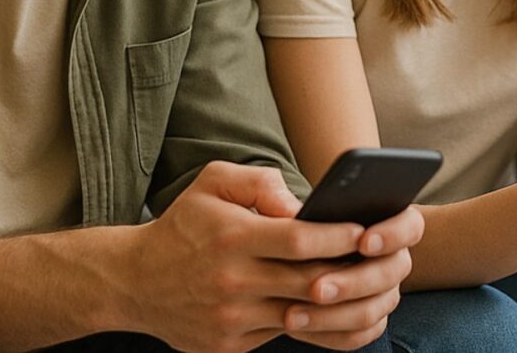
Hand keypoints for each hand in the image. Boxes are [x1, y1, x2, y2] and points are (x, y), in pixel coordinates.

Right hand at [122, 161, 418, 351]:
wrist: (134, 282)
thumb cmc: (184, 224)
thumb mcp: (212, 182)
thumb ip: (259, 180)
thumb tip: (298, 205)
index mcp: (232, 238)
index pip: (300, 241)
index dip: (339, 237)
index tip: (366, 230)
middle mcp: (232, 282)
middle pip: (310, 282)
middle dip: (353, 272)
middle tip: (383, 260)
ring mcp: (230, 319)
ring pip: (303, 316)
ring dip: (341, 304)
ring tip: (370, 286)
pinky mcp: (229, 346)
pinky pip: (283, 337)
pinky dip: (315, 325)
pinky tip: (338, 310)